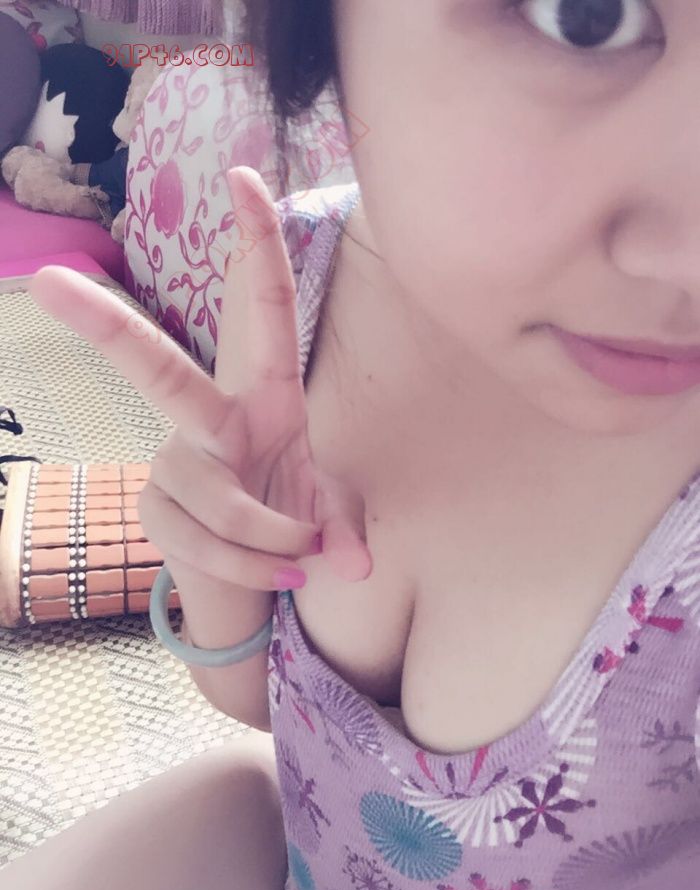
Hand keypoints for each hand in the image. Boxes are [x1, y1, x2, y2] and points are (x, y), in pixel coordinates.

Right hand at [28, 165, 372, 590]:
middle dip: (109, 327)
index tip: (244, 177)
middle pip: (161, 373)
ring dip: (275, 538)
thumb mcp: (329, 512)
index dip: (257, 247)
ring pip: (221, 498)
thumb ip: (345, 527)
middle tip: (49, 282)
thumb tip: (357, 567)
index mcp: (266, 399)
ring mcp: (175, 464)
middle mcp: (213, 421)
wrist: (251, 577)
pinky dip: (258, 568)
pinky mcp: (155, 509)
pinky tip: (282, 576)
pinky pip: (210, 544)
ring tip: (300, 554)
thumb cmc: (292, 521)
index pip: (264, 314)